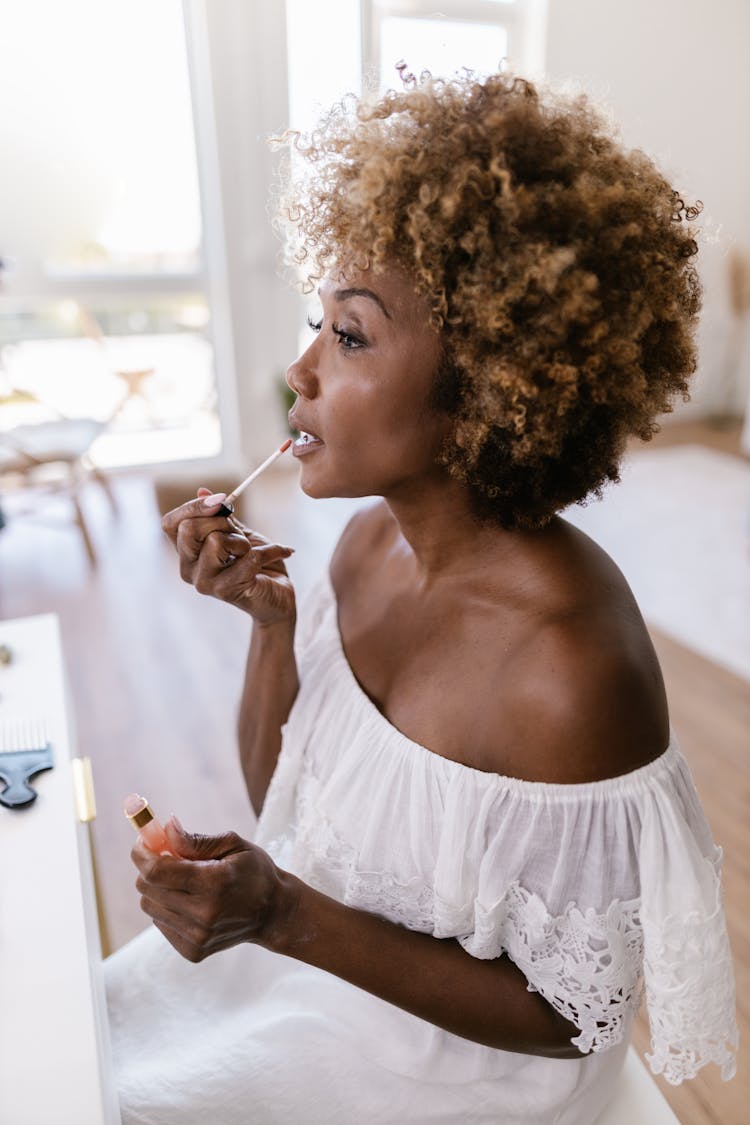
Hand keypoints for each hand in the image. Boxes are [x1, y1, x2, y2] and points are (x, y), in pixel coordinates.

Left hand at [132, 818, 292, 961]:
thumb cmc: (254, 871)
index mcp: (215, 882)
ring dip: (157, 889)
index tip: (143, 842)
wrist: (273, 913)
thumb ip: (196, 840)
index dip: (142, 854)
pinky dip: (167, 907)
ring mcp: (198, 936)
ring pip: (150, 906)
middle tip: (166, 856)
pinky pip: (160, 922)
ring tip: (182, 881)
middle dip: (149, 867)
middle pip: (147, 888)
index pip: (157, 871)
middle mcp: (204, 914)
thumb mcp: (233, 844)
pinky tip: (190, 901)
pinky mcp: (192, 951)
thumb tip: (165, 829)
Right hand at [161, 489, 295, 625]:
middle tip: (239, 534)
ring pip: (216, 541)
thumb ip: (220, 515)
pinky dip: (271, 550)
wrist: (280, 595)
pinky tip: (280, 553)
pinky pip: (248, 557)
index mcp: (187, 553)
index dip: (193, 506)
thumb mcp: (238, 533)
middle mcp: (189, 569)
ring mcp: (205, 582)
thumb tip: (202, 491)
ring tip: (253, 552)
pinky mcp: (227, 591)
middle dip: (220, 521)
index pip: (171, 523)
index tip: (221, 501)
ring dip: (243, 542)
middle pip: (188, 529)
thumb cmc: (258, 564)